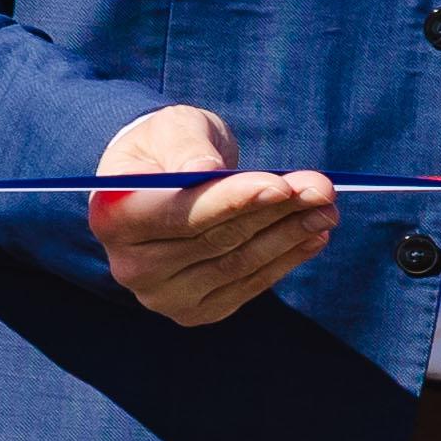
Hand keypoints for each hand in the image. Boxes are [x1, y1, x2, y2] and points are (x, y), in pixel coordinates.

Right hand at [83, 108, 332, 328]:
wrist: (165, 183)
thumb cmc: (168, 149)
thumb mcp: (173, 129)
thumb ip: (186, 146)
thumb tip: (204, 168)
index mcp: (113, 217)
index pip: (180, 214)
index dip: (232, 201)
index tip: (280, 185)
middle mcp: (130, 266)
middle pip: (217, 240)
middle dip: (276, 211)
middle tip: (322, 188)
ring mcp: (163, 296)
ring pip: (240, 264)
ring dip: (291, 235)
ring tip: (327, 207)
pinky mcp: (198, 311)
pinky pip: (250, 285)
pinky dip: (287, 258)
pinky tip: (314, 235)